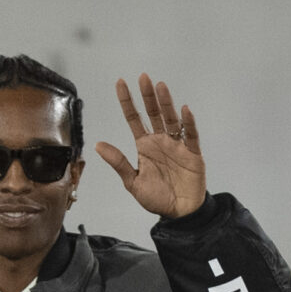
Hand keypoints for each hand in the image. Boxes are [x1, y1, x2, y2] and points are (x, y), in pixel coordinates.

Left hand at [93, 74, 206, 219]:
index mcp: (145, 146)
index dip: (127, 101)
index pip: (134, 118)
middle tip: (143, 78)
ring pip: (171, 119)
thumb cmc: (157, 198)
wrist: (179, 213)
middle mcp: (160, 140)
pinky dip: (188, 122)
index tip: (120, 83)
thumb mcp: (133, 182)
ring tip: (160, 87)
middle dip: (148, 96)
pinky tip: (184, 110)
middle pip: (153, 113)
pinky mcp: (192, 153)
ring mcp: (177, 145)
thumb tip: (98, 145)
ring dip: (166, 103)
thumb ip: (118, 162)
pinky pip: (190, 135)